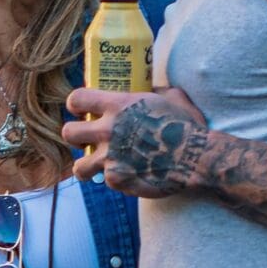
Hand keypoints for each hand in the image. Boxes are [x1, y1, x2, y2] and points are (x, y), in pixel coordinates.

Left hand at [63, 86, 206, 196]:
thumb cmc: (188, 125)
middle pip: (69, 133)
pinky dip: (116, 179)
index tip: (81, 111)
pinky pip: (106, 180)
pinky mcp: (118, 179)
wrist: (197, 158)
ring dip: (87, 166)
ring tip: (98, 166)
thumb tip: (149, 87)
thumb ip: (154, 91)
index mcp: (118, 105)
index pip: (76, 99)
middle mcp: (108, 130)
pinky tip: (129, 175)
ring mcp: (111, 157)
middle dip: (75, 137)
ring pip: (79, 166)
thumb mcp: (172, 97)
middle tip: (87, 140)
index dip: (75, 105)